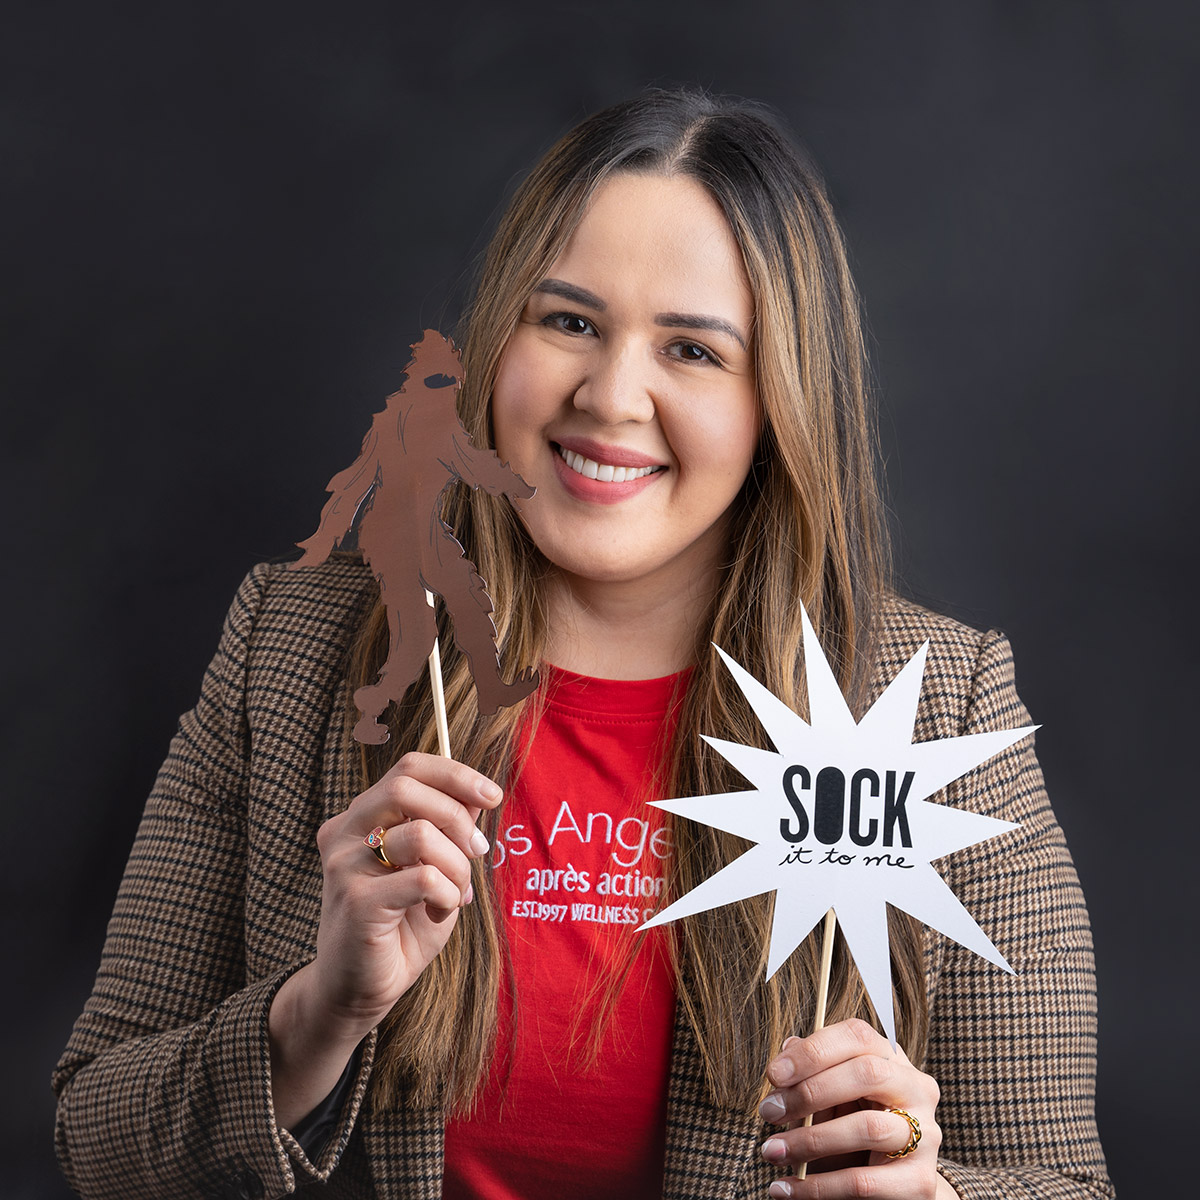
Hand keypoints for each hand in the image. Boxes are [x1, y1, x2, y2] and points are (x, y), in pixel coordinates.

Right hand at [305, 751, 501, 1036]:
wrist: (360, 991)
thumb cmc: (400, 927)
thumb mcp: (434, 868)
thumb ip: (448, 830)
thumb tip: (478, 793)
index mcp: (360, 817)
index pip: (407, 768)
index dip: (455, 774)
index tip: (492, 795)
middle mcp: (343, 833)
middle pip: (405, 786)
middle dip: (457, 815)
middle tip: (478, 851)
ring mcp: (344, 866)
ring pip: (422, 834)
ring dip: (457, 865)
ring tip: (455, 893)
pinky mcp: (356, 901)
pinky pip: (424, 877)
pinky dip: (447, 893)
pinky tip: (439, 910)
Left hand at [757, 1019, 951, 1198]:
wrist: (892, 1186)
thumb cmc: (852, 1128)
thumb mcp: (831, 1097)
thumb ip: (812, 1073)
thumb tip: (787, 1050)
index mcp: (892, 1059)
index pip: (857, 1036)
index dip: (812, 1051)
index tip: (773, 1074)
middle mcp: (916, 1090)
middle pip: (867, 1073)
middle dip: (810, 1092)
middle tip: (768, 1112)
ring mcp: (925, 1136)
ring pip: (868, 1128)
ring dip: (810, 1140)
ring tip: (772, 1151)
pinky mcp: (919, 1182)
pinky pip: (863, 1183)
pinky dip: (818, 1187)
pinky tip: (787, 1188)